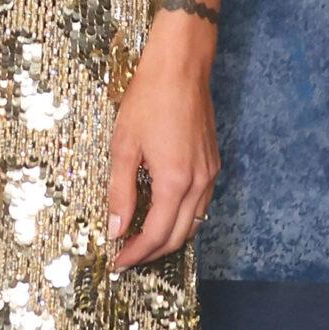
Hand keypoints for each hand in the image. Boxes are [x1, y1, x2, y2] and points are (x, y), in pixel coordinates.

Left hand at [105, 23, 218, 271]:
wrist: (180, 68)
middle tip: (126, 257)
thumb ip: (120, 192)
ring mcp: (210, 174)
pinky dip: (182, 219)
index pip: (156, 235)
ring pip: (193, 224)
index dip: (135, 253)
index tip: (116, 262)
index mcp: (175, 182)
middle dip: (151, 253)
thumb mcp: (124, 146)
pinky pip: (200, 205)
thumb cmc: (148, 100)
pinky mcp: (213, 164)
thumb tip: (115, 229)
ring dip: (168, 238)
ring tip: (141, 242)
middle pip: (178, 236)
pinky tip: (163, 215)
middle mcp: (199, 183)